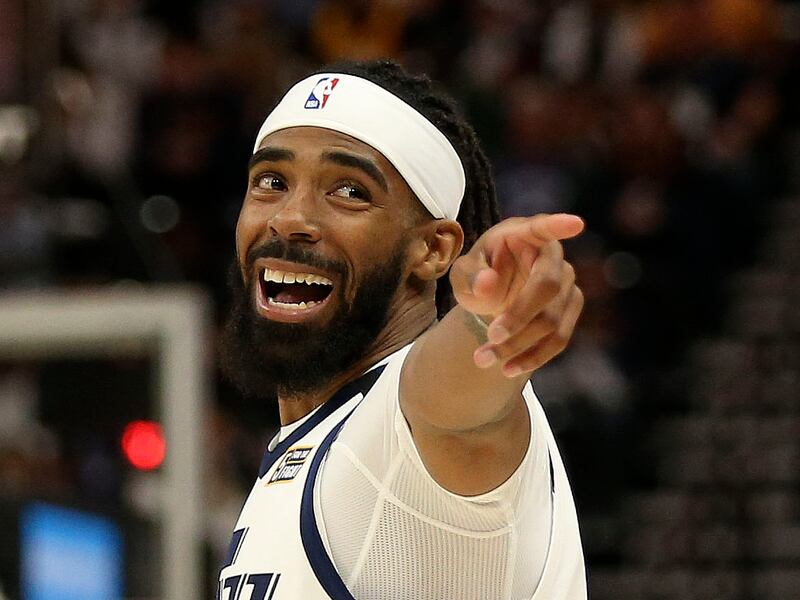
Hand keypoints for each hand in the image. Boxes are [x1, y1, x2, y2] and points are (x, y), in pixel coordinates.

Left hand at [449, 213, 584, 376]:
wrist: (494, 298)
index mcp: (525, 235)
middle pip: (548, 287)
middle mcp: (552, 256)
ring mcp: (567, 283)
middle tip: (491, 337)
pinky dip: (533, 357)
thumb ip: (471, 275)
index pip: (543, 227)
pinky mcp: (571, 310)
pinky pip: (559, 339)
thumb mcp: (464, 273)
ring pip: (552, 320)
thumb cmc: (480, 275)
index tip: (576, 223)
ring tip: (483, 359)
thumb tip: (487, 284)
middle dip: (520, 316)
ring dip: (519, 345)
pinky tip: (508, 368)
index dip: (559, 225)